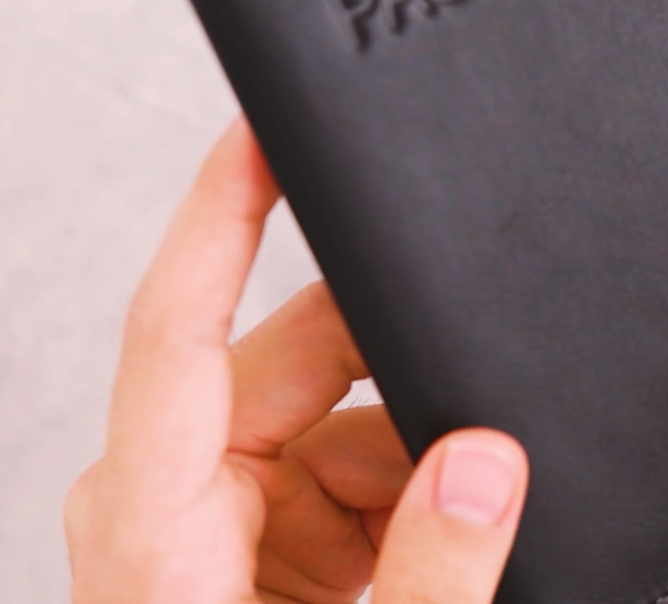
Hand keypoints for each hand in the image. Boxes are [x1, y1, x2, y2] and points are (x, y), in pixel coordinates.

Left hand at [64, 120, 528, 603]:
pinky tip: (459, 517)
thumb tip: (487, 459)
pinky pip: (352, 461)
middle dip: (397, 358)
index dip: (218, 218)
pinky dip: (417, 478)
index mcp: (157, 532)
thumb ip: (430, 579)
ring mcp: (220, 518)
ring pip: (338, 413)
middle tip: (490, 372)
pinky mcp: (267, 537)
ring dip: (419, 440)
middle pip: (289, 361)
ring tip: (482, 493)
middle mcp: (174, 501)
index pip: (176, 332)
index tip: (260, 129)